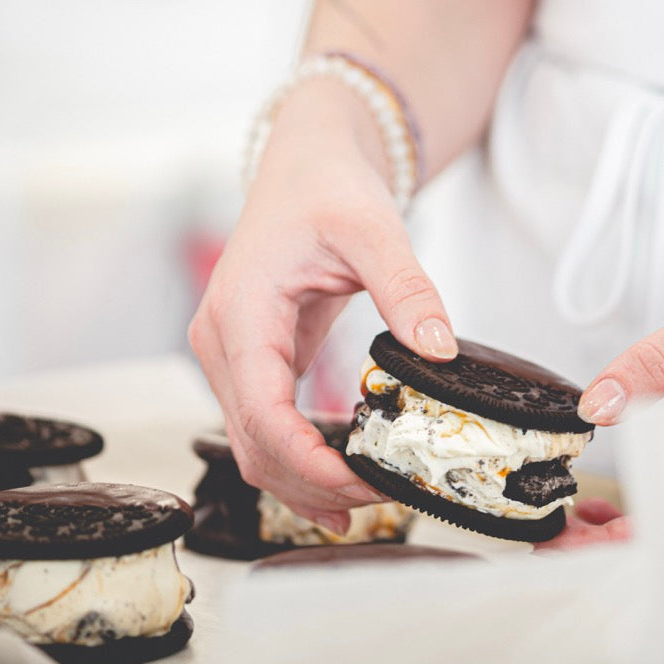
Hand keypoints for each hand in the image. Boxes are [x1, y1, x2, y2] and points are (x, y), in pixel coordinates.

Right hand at [188, 79, 457, 532]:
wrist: (306, 162)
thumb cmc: (324, 186)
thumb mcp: (373, 229)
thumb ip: (406, 288)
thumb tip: (441, 348)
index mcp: (239, 312)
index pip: (261, 413)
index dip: (307, 461)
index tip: (360, 484)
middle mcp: (222, 342)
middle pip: (253, 443)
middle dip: (313, 482)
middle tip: (382, 497)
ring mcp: (232, 355)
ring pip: (253, 445)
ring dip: (303, 481)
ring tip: (366, 501)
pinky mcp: (253, 361)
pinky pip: (266, 426)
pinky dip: (298, 459)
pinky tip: (340, 483)